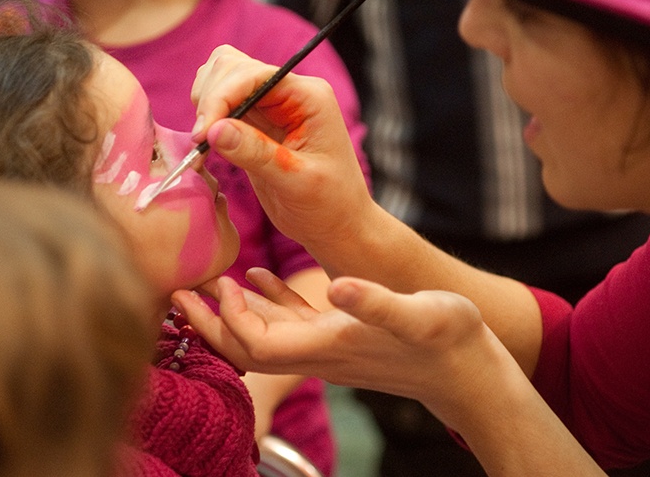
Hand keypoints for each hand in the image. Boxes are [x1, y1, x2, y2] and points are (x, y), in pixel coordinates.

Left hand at [172, 268, 493, 402]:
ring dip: (232, 311)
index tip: (218, 283)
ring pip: (264, 335)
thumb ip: (375, 302)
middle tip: (177, 291)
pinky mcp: (342, 336)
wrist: (472, 372)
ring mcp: (328, 346)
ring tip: (205, 280)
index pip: (255, 345)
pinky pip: (292, 324)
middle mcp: (319, 353)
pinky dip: (269, 302)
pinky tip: (259, 277)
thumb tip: (333, 286)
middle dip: (209, 323)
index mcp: (328, 347)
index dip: (229, 319)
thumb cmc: (449, 341)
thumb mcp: (418, 313)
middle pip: (246, 348)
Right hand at [189, 46, 376, 258]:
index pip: (254, 74)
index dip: (221, 97)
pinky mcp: (256, 123)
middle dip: (210, 98)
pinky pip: (222, 104)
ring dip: (205, 104)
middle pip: (232, 66)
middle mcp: (289, 92)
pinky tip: (207, 147)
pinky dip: (207, 119)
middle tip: (201, 141)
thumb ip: (257, 153)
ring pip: (222, 79)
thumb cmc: (329, 205)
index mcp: (308, 97)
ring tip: (204, 143)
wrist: (338, 225)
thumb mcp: (296, 182)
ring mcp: (271, 105)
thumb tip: (213, 129)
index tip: (202, 133)